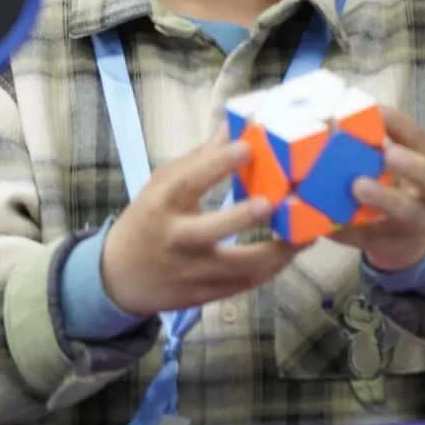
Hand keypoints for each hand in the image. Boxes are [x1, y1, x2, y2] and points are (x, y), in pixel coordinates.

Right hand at [100, 127, 296, 315]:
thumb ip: (198, 160)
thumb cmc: (148, 219)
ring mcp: (190, 272)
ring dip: (274, 254)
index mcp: (163, 204)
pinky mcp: (203, 296)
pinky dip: (268, 270)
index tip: (247, 148)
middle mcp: (176, 239)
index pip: (189, 181)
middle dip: (241, 217)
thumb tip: (230, 127)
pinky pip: (241, 286)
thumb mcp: (161, 185)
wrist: (120, 277)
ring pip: (235, 268)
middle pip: (209, 230)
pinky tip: (290, 254)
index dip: (217, 164)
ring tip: (305, 236)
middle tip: (271, 202)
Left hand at [330, 107, 424, 272]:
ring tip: (359, 186)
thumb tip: (331, 120)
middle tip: (388, 154)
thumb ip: (376, 143)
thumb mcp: (400, 160)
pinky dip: (348, 230)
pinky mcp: (389, 245)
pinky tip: (328, 223)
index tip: (377, 110)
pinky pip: (368, 238)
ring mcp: (413, 222)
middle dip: (414, 165)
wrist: (410, 236)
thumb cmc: (399, 183)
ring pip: (406, 212)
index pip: (421, 140)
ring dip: (383, 198)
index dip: (401, 125)